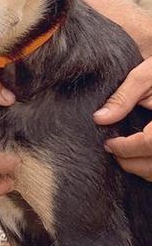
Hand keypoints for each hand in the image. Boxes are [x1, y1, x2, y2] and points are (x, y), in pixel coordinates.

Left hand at [93, 57, 151, 180]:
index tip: (108, 144)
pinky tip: (141, 156)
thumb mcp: (146, 77)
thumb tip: (99, 118)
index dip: (125, 148)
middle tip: (112, 150)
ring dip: (142, 169)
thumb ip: (123, 97)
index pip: (148, 144)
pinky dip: (151, 167)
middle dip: (130, 162)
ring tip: (125, 154)